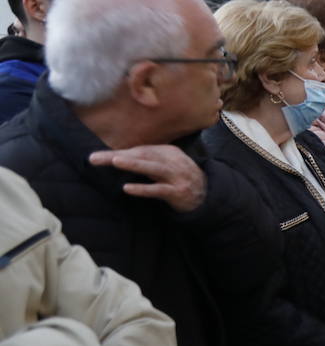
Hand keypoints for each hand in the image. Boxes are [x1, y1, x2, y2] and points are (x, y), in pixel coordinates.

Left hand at [90, 145, 206, 212]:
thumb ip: (149, 160)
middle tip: (94, 158)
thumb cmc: (180, 179)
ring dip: (133, 164)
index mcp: (169, 152)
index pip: (141, 150)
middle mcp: (173, 161)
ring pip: (152, 168)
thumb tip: (119, 157)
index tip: (98, 156)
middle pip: (143, 156)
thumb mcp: (167, 165)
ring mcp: (176, 176)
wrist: (208, 195)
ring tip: (114, 161)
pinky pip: (158, 190)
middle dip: (118, 156)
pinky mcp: (177, 192)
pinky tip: (127, 189)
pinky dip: (143, 189)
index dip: (120, 152)